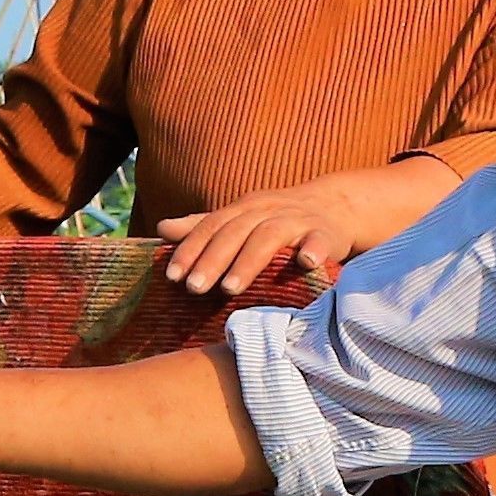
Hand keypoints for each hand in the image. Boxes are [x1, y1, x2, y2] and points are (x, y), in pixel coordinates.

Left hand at [156, 181, 372, 293]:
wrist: (334, 206)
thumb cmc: (277, 219)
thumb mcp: (240, 219)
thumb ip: (203, 226)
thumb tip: (161, 228)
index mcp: (244, 208)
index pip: (212, 226)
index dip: (191, 249)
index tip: (172, 276)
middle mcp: (268, 210)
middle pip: (236, 232)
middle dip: (213, 259)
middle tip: (194, 289)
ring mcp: (298, 221)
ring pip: (270, 236)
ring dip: (249, 261)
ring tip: (230, 289)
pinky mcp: (327, 233)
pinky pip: (320, 240)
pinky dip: (313, 250)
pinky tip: (304, 263)